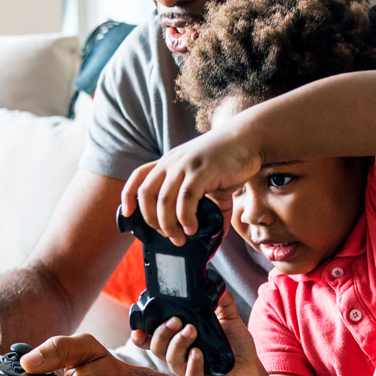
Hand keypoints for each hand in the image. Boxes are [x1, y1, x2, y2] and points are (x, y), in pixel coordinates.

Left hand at [120, 129, 261, 245]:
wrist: (248, 138)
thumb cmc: (228, 158)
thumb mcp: (211, 181)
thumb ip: (209, 206)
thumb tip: (216, 234)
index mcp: (169, 162)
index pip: (138, 176)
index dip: (128, 195)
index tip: (127, 213)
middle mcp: (172, 162)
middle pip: (146, 194)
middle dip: (152, 220)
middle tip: (167, 235)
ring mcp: (185, 165)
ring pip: (164, 199)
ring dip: (168, 224)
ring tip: (181, 237)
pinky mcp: (201, 170)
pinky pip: (186, 198)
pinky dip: (186, 217)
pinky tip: (193, 227)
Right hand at [132, 291, 263, 375]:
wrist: (252, 370)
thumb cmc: (236, 346)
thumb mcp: (229, 319)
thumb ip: (222, 302)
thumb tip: (217, 284)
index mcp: (180, 341)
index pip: (153, 339)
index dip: (141, 335)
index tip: (137, 328)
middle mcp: (181, 356)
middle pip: (157, 347)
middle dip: (162, 332)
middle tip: (176, 319)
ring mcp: (189, 370)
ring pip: (171, 360)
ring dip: (178, 343)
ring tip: (191, 330)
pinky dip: (192, 365)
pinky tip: (198, 353)